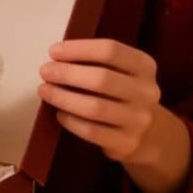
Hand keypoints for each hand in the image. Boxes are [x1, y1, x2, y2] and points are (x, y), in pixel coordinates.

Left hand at [37, 38, 162, 163]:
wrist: (147, 133)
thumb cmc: (120, 92)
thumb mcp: (119, 71)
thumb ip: (94, 61)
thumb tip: (56, 58)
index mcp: (144, 66)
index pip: (111, 50)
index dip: (78, 49)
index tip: (53, 51)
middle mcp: (146, 92)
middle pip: (102, 79)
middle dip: (67, 74)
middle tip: (45, 72)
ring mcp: (139, 120)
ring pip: (95, 107)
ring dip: (63, 97)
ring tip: (44, 90)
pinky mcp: (128, 143)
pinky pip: (92, 131)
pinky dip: (71, 121)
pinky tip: (59, 113)